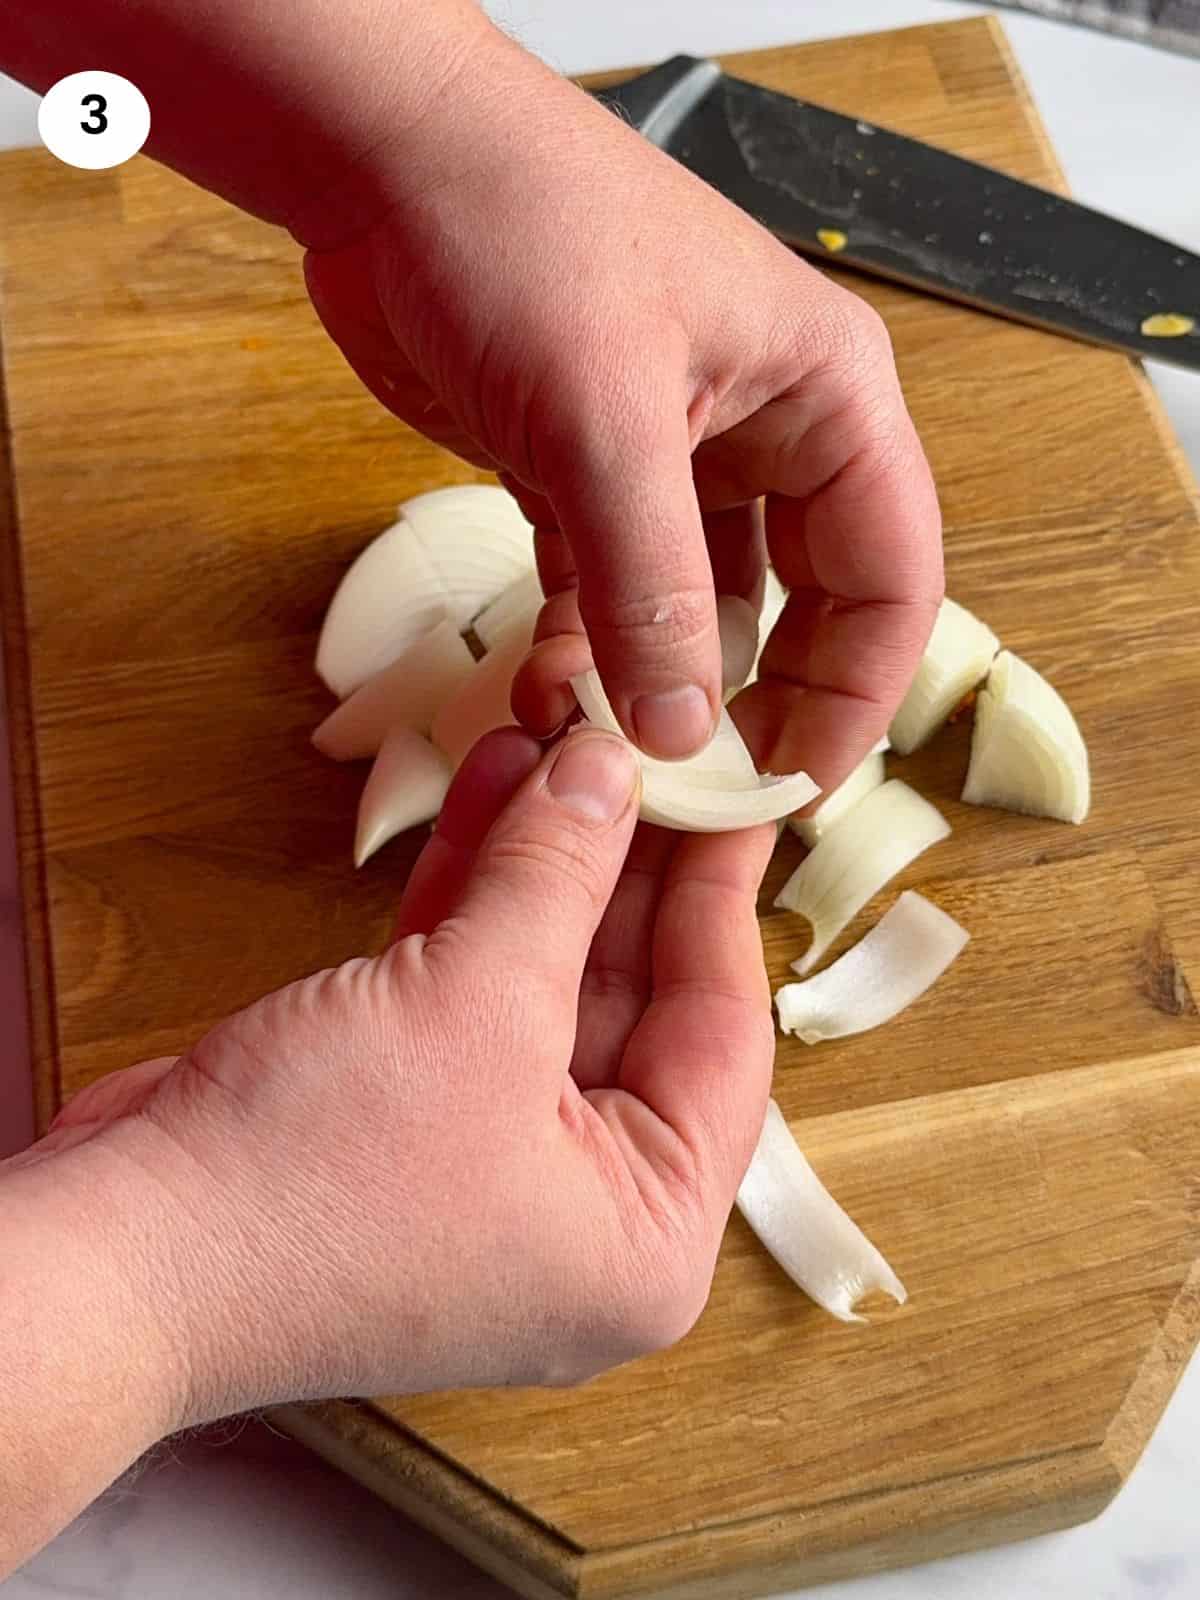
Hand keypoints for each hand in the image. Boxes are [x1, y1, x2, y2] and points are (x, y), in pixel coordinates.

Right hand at [30, 728, 775, 1421]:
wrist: (121, 1251)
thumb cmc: (318, 1179)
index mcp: (646, 1235)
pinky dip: (472, 899)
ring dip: (542, 864)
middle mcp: (579, 1211)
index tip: (738, 798)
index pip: (720, 1037)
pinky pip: (466, 994)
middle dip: (624, 867)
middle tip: (650, 754)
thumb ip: (559, 878)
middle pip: (630, 1002)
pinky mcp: (404, 1120)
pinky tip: (492, 795)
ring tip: (562, 745)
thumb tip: (610, 771)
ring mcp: (485, 1165)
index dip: (722, 900)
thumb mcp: (477, 1008)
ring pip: (542, 984)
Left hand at [302, 24, 941, 783]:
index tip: (799, 783)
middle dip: (757, 698)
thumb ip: (653, 588)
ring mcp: (672, 458)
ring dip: (654, 682)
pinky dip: (585, 647)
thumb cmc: (522, 230)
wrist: (385, 163)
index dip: (855, 691)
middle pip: (801, 605)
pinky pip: (608, 591)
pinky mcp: (584, 475)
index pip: (889, 576)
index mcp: (826, 398)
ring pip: (696, 608)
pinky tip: (551, 691)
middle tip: (710, 793)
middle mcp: (765, 432)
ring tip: (609, 750)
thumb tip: (683, 730)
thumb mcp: (607, 423)